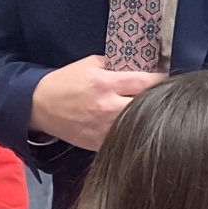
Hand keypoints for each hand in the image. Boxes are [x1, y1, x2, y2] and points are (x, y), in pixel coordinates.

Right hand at [30, 56, 164, 151]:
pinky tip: (132, 127)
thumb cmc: (65, 82)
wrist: (40, 106)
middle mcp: (108, 107)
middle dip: (156, 100)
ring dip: (145, 118)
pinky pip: (123, 138)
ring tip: (150, 113)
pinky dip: (130, 132)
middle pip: (147, 105)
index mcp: (105, 84)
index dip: (161, 80)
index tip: (167, 79)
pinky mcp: (99, 143)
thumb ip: (114, 66)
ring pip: (138, 125)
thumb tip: (139, 67)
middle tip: (162, 97)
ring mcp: (104, 128)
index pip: (147, 82)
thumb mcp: (89, 64)